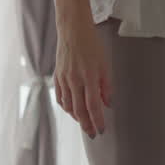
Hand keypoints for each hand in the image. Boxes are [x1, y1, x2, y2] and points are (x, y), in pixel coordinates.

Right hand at [54, 17, 111, 137]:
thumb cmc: (91, 44)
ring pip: (68, 106)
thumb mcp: (104, 64)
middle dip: (86, 124)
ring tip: (84, 123)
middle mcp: (74, 80)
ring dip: (76, 117)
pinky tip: (72, 110)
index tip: (101, 130)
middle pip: (80, 110)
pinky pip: (60, 97)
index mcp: (89, 77)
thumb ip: (106, 86)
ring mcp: (64, 79)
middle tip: (92, 134)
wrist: (72, 30)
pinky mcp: (57, 77)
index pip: (93, 106)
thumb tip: (107, 103)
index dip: (97, 120)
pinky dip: (66, 107)